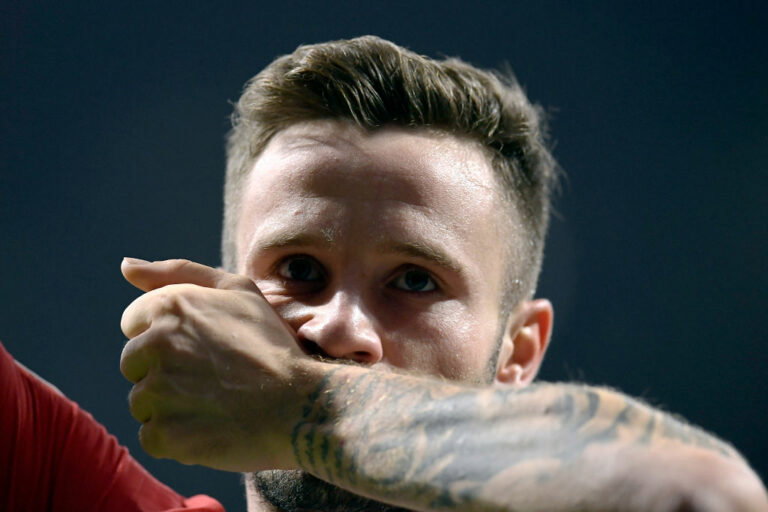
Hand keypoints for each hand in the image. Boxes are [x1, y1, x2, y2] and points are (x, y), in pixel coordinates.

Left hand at [120, 258, 312, 471]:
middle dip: (163, 370)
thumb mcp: (238, 290)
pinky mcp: (163, 434)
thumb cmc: (272, 344)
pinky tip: (211, 427)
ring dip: (169, 405)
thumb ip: (178, 272)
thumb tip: (125, 265)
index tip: (201, 347)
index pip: (133, 322)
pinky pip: (152, 436)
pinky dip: (177, 437)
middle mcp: (154, 345)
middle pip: (134, 363)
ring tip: (215, 403)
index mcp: (169, 306)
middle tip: (212, 377)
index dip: (167, 334)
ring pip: (142, 401)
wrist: (300, 404)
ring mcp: (156, 392)